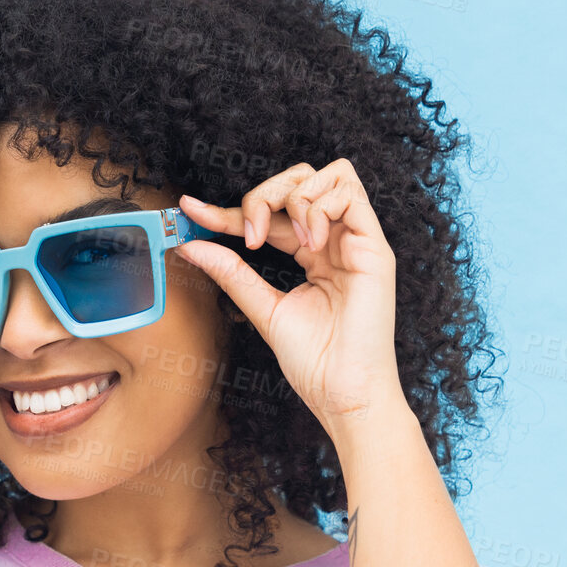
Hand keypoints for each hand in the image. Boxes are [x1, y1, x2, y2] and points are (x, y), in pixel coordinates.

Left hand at [174, 159, 404, 430]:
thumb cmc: (313, 362)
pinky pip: (350, 194)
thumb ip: (232, 272)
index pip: (268, 215)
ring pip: (329, 174)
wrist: (342, 392)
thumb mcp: (262, 308)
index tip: (190, 210)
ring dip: (294, 197)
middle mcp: (334, 241)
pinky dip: (319, 208)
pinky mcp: (375, 247)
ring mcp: (356, 242)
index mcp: (310, 254)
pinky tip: (310, 243)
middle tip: (248, 234)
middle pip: (301, 179)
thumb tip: (191, 245)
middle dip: (264, 193)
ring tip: (287, 241)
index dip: (229, 208)